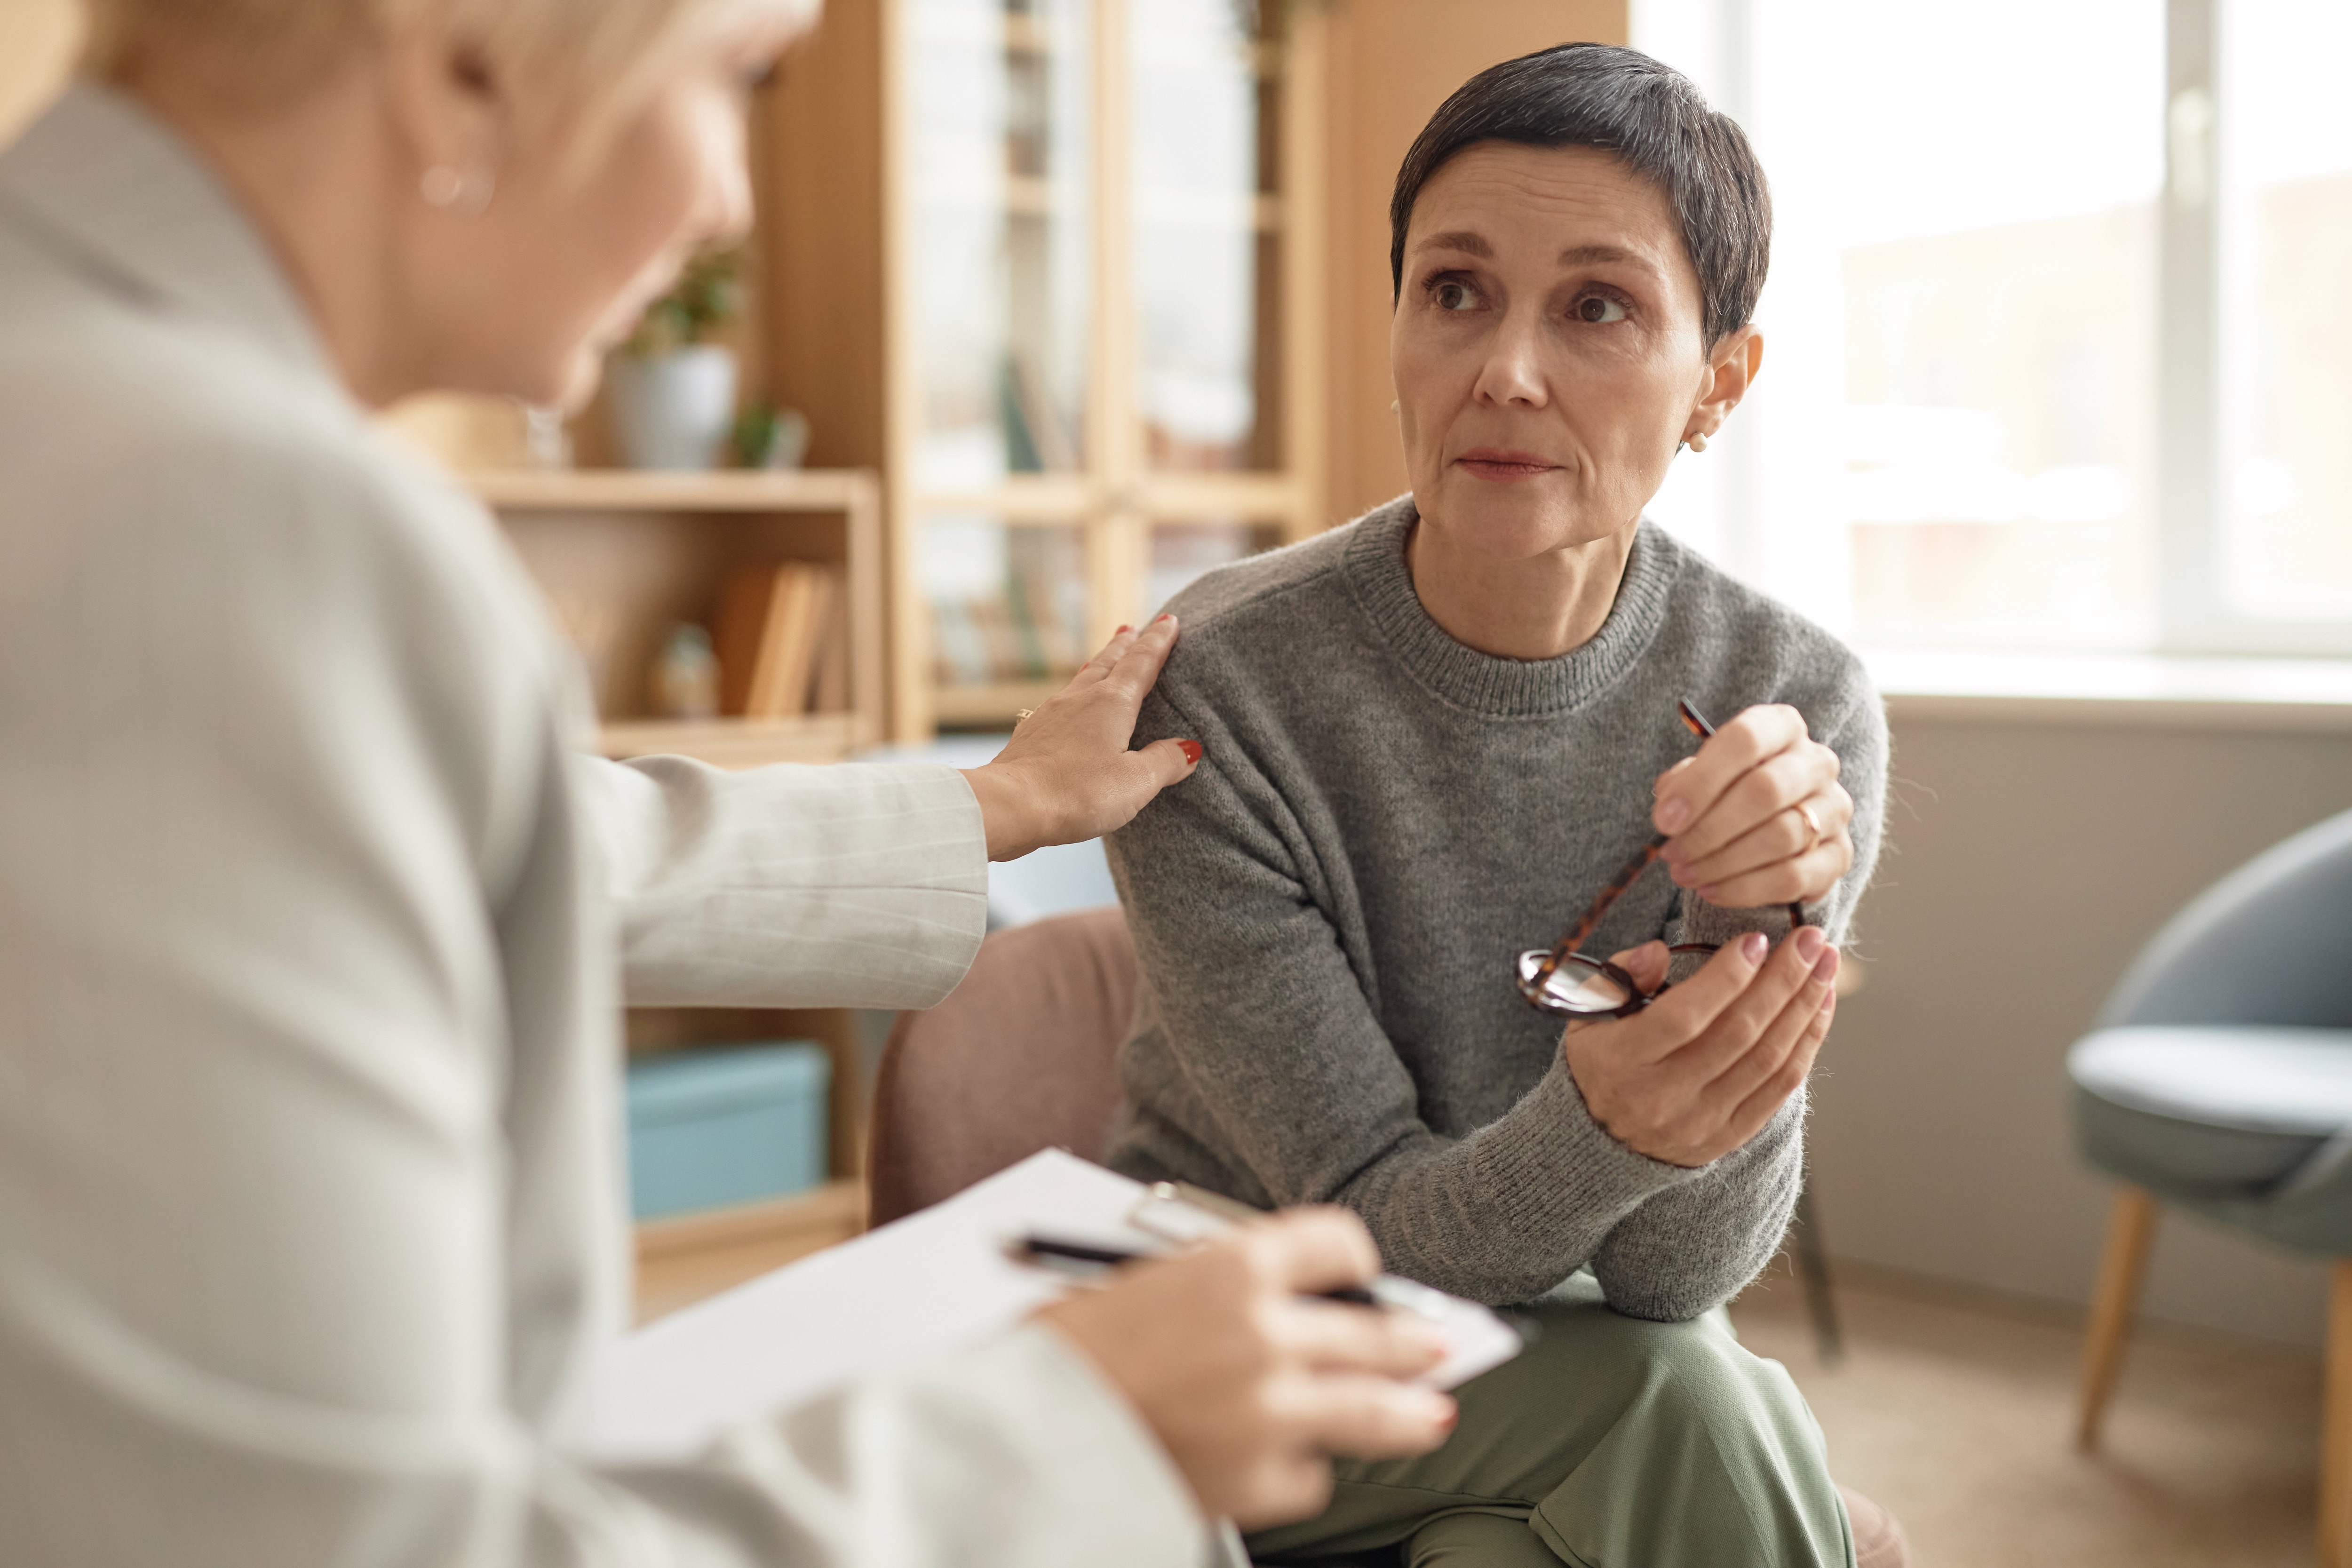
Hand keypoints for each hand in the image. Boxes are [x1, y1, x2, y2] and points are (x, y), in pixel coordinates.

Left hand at [959, 615, 1201, 860]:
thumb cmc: (1077, 793)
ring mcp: (1051, 714)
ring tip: (1103, 662)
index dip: (1158, 642)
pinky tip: (1068, 709)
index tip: (1169, 621)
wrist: (1010, 805)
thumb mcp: (1135, 782)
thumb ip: (1165, 762)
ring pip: (1081, 681)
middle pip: (1107, 663)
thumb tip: (1189, 748)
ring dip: (1097, 667)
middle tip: (1133, 630)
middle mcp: (1080, 700)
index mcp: (1112, 704)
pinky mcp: (1031, 734)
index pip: (1141, 664)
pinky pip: (1060, 706)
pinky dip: (1074, 698)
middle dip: (1124, 646)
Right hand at [1038, 1208, 1456, 1529]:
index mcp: (1234, 1266)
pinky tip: (1284, 1464)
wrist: (1018, 1436)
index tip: (1360, 1277)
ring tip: (1430, 1416)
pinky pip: (1311, 1477)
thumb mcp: (1144, 1283)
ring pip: (1377, 1411)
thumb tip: (1288, 1304)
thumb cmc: (1066, 1352)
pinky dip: (1301, 1471)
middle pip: (1377, 1332)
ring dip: (1410, 1413)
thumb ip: (1220, 1288)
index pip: (1340, 1245)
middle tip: (1435, 1345)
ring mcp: (1273, 1411)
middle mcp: (1268, 1333)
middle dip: (1412, 1339)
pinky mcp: (1259, 1481)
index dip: (1356, 1263)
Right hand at [1562, 926, 1838, 1167]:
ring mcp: (1700, 1121)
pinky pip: (1779, 1087)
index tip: (1756, 939)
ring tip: (1825, 964)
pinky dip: (1806, 1043)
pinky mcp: (1728, 1136)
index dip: (1725, 977)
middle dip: (1782, 981)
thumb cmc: (1601, 1058)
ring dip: (1803, 1007)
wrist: (1599, 1139)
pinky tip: (1821, 1006)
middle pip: (1736, 1034)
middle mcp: (1663, 1097)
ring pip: (1766, 1059)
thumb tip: (1659, 951)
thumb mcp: (1590, 1012)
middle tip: (1811, 940)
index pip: (1683, 1017)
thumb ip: (1621, 976)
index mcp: (1623, 1061)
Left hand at [1652, 704, 1852, 907]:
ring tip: (1685, 874)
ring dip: (1723, 862)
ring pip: (1781, 837)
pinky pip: (1795, 877)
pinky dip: (1746, 889)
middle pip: (1765, 790)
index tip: (1664, 820)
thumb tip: (1671, 812)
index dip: (1700, 782)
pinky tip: (1712, 891)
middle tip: (1673, 854)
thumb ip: (1682, 784)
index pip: (1745, 740)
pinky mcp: (1840, 855)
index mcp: (1781, 727)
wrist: (1767, 823)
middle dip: (1709, 829)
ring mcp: (1835, 808)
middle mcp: (1816, 762)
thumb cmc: (1726, 790)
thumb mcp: (1699, 776)